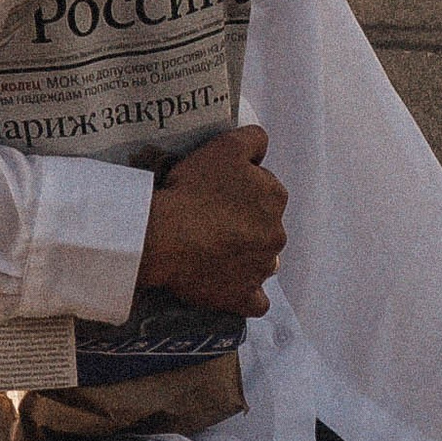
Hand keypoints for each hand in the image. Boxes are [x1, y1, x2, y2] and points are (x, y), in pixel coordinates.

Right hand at [135, 127, 286, 318]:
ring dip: (246, 257)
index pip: (265, 189)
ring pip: (261, 261)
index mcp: (275, 197)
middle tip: (210, 220)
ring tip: (213, 251)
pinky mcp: (244, 297)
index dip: (240, 189)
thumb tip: (263, 145)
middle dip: (245, 223)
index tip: (216, 192)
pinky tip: (229, 286)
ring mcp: (262, 269)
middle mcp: (277, 235)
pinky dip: (245, 294)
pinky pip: (254, 301)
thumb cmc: (193, 188)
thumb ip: (253, 139)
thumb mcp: (224, 146)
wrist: (164, 235)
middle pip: (264, 226)